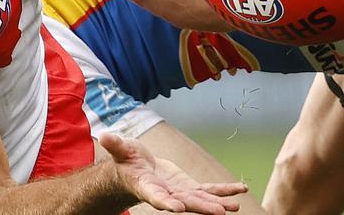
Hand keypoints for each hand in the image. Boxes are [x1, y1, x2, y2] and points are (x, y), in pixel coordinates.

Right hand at [101, 133, 246, 213]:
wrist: (136, 171)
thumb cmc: (126, 161)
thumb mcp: (121, 150)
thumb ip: (115, 145)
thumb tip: (103, 135)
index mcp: (148, 187)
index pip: (157, 197)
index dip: (166, 203)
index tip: (176, 209)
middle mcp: (166, 195)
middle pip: (185, 202)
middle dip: (202, 207)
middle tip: (218, 213)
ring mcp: (180, 192)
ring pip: (201, 199)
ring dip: (218, 202)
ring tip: (234, 207)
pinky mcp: (189, 188)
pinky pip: (209, 190)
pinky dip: (223, 191)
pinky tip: (239, 191)